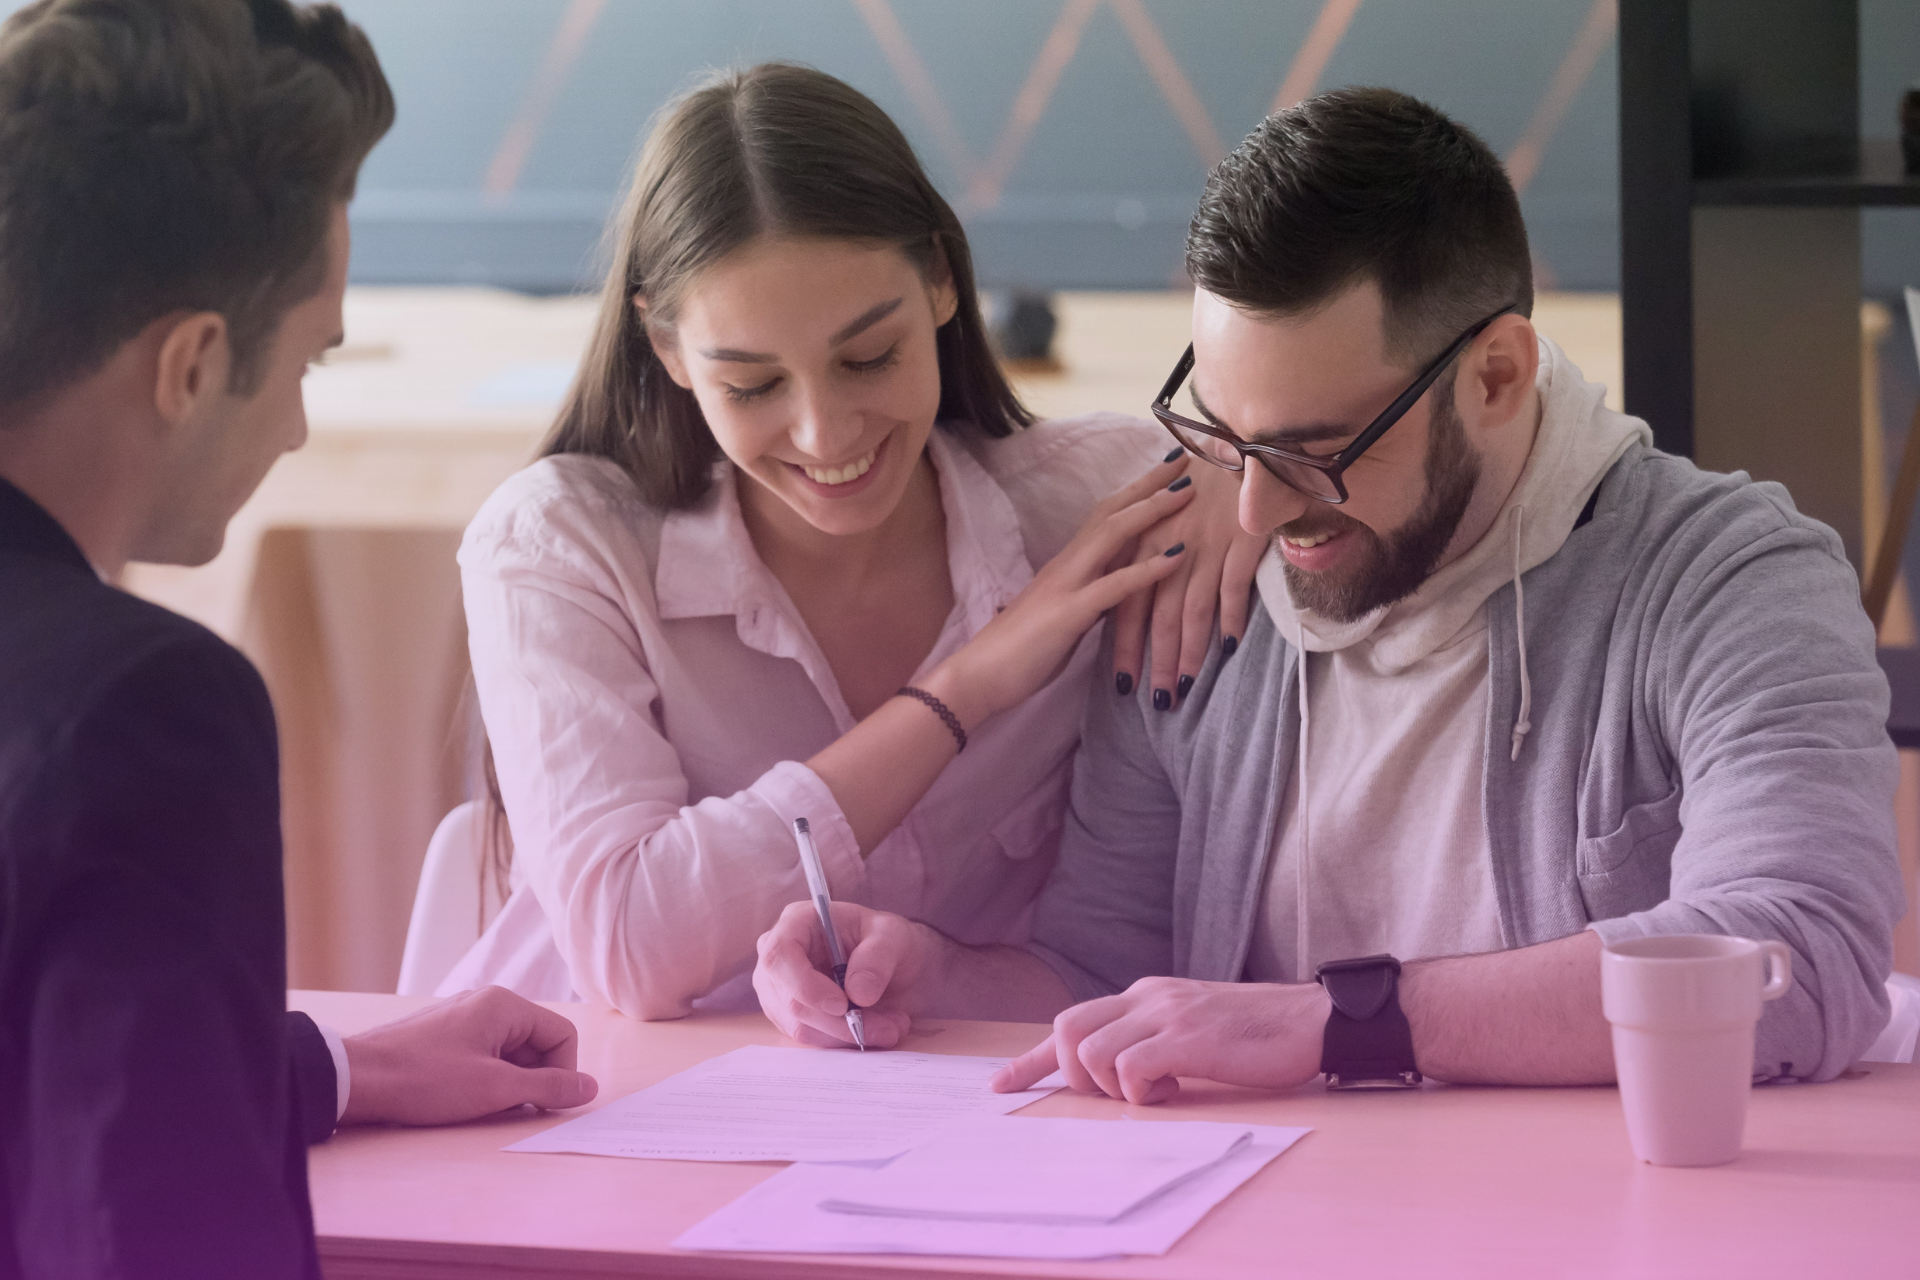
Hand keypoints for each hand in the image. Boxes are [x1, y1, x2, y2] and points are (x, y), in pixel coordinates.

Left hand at [339, 986, 597, 1124]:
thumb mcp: (495, 1089)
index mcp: (505, 1005)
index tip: (543, 1104)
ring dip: (507, 1083)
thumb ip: (549, 1087)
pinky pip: (483, 1055)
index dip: (562, 1072)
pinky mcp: (443, 1036)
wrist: (356, 1079)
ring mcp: (463, 1019)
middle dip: (532, 1080)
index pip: (562, 1035)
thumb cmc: (426, 1080)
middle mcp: (487, 1003)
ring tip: (481, 1105)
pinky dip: (484, 1079)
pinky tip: (462, 1099)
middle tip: (509, 1108)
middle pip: (536, 1043)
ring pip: (509, 1052)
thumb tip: (590, 1087)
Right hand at [752, 899, 943, 1048]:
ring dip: (849, 1035)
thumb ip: (877, 958)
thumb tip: (858, 994)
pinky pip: (811, 1039)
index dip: (805, 985)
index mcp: (796, 922)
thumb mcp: (893, 935)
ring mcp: (778, 990)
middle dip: (842, 1022)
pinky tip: (875, 1029)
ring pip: (802, 1027)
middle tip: (889, 1027)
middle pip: (792, 1001)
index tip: (843, 1005)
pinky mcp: (789, 1017)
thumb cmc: (884, 939)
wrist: (890, 963)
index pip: (779, 956)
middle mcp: (778, 957)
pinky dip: (845, 1041)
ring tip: (892, 1026)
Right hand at [922, 456, 1196, 726]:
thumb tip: (1116, 593)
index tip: (1168, 471)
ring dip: (1152, 510)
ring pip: (1113, 534)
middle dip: (1149, 483)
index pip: (1104, 515)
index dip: (1136, 491)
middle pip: (1112, 511)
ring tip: (1188, 491)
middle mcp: (1068, 564)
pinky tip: (1179, 557)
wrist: (978, 676)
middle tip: (1187, 459)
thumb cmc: (1018, 652)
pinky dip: (1149, 569)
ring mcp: (1067, 585)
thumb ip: (1089, 599)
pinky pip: (1115, 586)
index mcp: (1067, 565)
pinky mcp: (1070, 614)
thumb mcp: (1063, 616)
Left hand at [989, 976, 1329, 1103]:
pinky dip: (1140, 1091)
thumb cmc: (1257, 1033)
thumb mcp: (1192, 1026)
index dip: (1030, 1059)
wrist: (1311, 1019)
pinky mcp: (1189, 1039)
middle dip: (1070, 1074)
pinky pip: (1132, 1067)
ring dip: (1110, 1087)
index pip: (1072, 1020)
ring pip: (1091, 1051)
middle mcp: (1147, 997)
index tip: (1001, 1084)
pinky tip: (1173, 1091)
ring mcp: (1167, 1015)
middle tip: (1111, 1095)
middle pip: (1066, 1028)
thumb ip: (1153, 1038)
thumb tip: (1119, 1074)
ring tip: (1154, 1092)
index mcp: (1145, 995)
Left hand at [1111, 453, 1263, 707]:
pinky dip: (1232, 618)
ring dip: (1189, 652)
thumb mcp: (1165, 518)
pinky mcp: (1239, 540)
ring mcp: (1204, 545)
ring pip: (1191, 609)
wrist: (1238, 443)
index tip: (1123, 683)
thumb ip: (1151, 557)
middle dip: (1155, 661)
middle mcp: (1169, 548)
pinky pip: (1233, 587)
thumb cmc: (1202, 484)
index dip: (1125, 645)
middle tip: (1156, 702)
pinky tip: (1230, 647)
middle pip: (1157, 615)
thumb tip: (1143, 600)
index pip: (1127, 602)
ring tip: (1186, 687)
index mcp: (1144, 543)